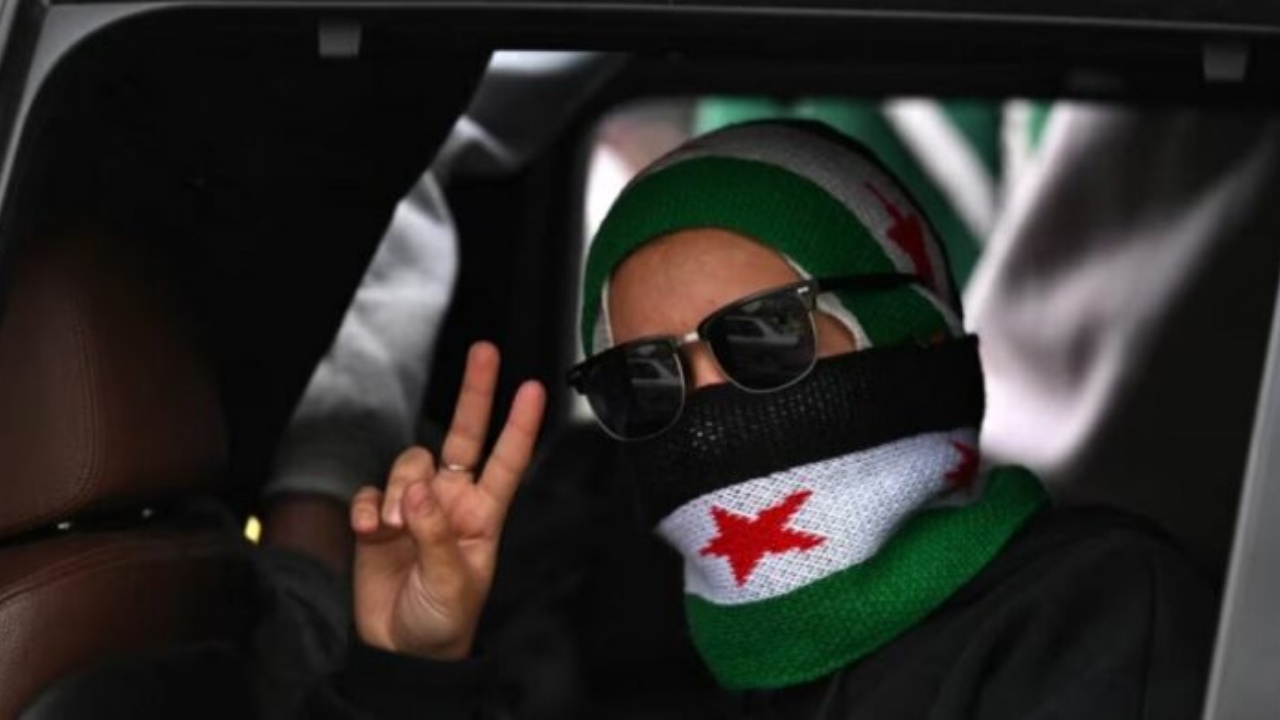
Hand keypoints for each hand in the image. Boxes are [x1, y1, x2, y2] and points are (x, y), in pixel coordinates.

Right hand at [349, 341, 545, 659]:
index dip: (520, 425)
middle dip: (474, 392)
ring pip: (409, 463)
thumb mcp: (453, 582)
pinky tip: (369, 531)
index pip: (507, 460)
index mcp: (483, 515)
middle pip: (464, 435)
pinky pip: (369, 491)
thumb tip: (418, 492)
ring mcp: (414, 507)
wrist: (402, 650)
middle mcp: (451, 501)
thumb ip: (436, 534)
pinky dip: (365, 506)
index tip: (534, 388)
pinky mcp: (376, 519)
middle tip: (484, 351)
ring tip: (391, 528)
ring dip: (398, 488)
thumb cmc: (443, 620)